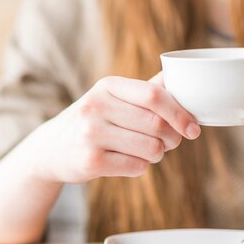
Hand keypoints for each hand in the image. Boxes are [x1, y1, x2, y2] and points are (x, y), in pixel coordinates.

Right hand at [24, 75, 200, 182]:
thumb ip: (146, 89)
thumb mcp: (112, 97)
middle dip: (172, 138)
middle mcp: (96, 106)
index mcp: (107, 85)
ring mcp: (91, 134)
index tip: (194, 128)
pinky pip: (137, 167)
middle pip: (157, 125)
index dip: (180, 113)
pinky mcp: (90, 162)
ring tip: (147, 151)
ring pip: (151, 148)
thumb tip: (180, 76)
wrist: (50, 149)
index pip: (154, 96)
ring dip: (157, 154)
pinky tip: (128, 161)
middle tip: (170, 143)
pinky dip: (141, 167)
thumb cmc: (93, 119)